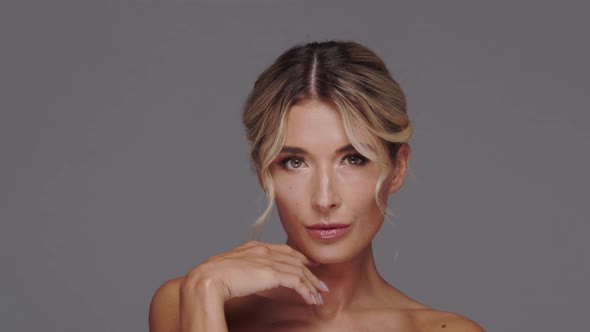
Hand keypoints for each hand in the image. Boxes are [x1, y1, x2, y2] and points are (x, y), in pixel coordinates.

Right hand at [181, 241, 328, 304]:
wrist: (207, 279)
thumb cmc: (211, 277)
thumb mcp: (229, 268)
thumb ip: (242, 269)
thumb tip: (244, 278)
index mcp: (253, 246)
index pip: (283, 249)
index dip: (298, 257)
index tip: (308, 264)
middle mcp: (264, 250)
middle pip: (295, 259)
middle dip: (310, 271)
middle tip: (320, 283)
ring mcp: (269, 260)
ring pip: (299, 271)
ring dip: (312, 285)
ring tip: (319, 296)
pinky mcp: (272, 273)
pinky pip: (297, 282)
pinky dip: (307, 291)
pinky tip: (311, 300)